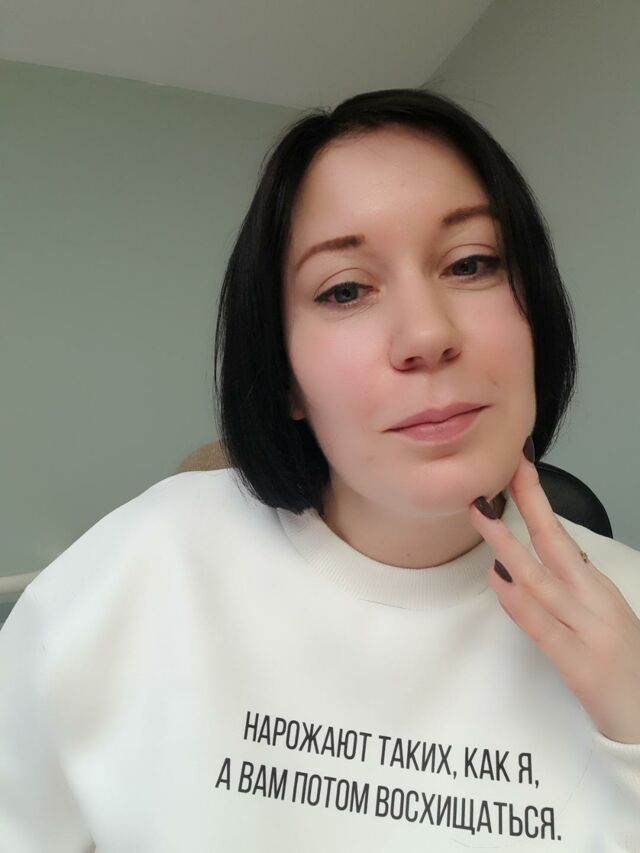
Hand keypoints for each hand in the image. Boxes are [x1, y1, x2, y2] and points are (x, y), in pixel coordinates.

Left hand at [469, 441, 639, 743]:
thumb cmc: (625, 668)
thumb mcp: (600, 616)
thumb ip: (570, 588)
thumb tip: (537, 558)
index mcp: (596, 588)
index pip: (561, 534)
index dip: (536, 500)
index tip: (517, 467)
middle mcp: (593, 600)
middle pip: (555, 542)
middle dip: (526, 502)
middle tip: (501, 468)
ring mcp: (587, 629)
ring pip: (541, 577)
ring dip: (508, 542)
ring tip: (483, 514)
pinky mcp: (579, 663)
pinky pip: (541, 625)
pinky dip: (516, 599)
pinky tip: (497, 577)